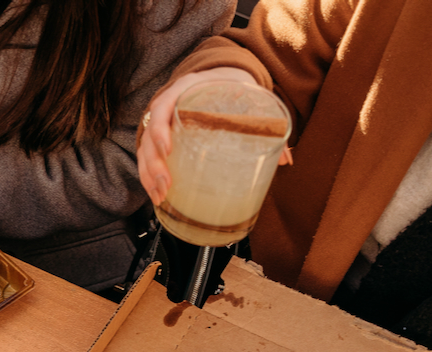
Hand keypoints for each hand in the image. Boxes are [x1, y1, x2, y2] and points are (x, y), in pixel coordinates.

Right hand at [137, 66, 292, 205]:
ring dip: (149, 176)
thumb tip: (286, 159)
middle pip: (149, 135)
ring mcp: (162, 123)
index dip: (160, 129)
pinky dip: (150, 178)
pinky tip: (157, 196)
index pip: (162, 107)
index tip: (167, 149)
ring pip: (144, 151)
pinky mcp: (161, 139)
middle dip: (154, 163)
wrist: (219, 74)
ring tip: (160, 196)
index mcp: (184, 89)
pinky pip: (148, 159)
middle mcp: (167, 105)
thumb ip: (265, 122)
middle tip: (166, 183)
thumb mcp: (247, 93)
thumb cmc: (231, 84)